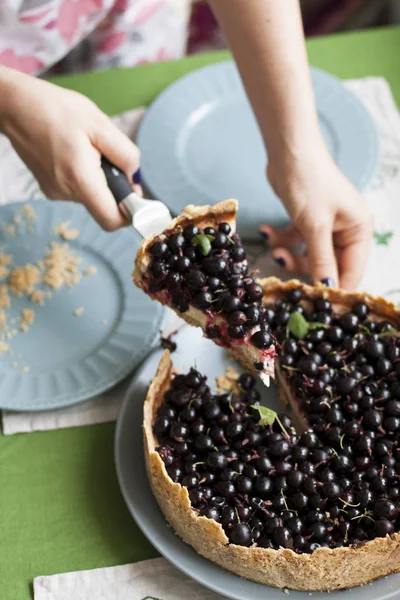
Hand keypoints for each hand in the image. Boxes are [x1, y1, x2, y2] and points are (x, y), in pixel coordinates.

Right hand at [0, 67, 140, 230]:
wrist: (14, 106)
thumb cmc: (56, 109)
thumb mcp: (100, 124)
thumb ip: (126, 155)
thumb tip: (137, 181)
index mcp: (81, 180)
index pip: (112, 220)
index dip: (130, 213)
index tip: (138, 198)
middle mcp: (66, 193)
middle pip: (105, 207)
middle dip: (115, 187)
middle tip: (108, 157)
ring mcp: (55, 193)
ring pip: (92, 197)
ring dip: (99, 178)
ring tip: (87, 148)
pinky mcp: (50, 188)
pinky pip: (78, 189)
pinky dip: (85, 176)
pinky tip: (75, 152)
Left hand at [262, 146, 372, 290]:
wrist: (288, 150)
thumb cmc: (308, 182)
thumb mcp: (314, 226)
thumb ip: (321, 261)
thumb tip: (327, 290)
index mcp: (359, 230)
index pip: (353, 271)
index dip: (335, 288)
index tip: (315, 304)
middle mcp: (346, 230)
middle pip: (328, 266)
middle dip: (305, 270)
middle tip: (284, 273)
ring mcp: (325, 225)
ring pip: (309, 256)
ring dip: (289, 256)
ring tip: (274, 250)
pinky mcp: (306, 221)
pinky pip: (295, 242)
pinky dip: (281, 240)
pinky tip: (266, 231)